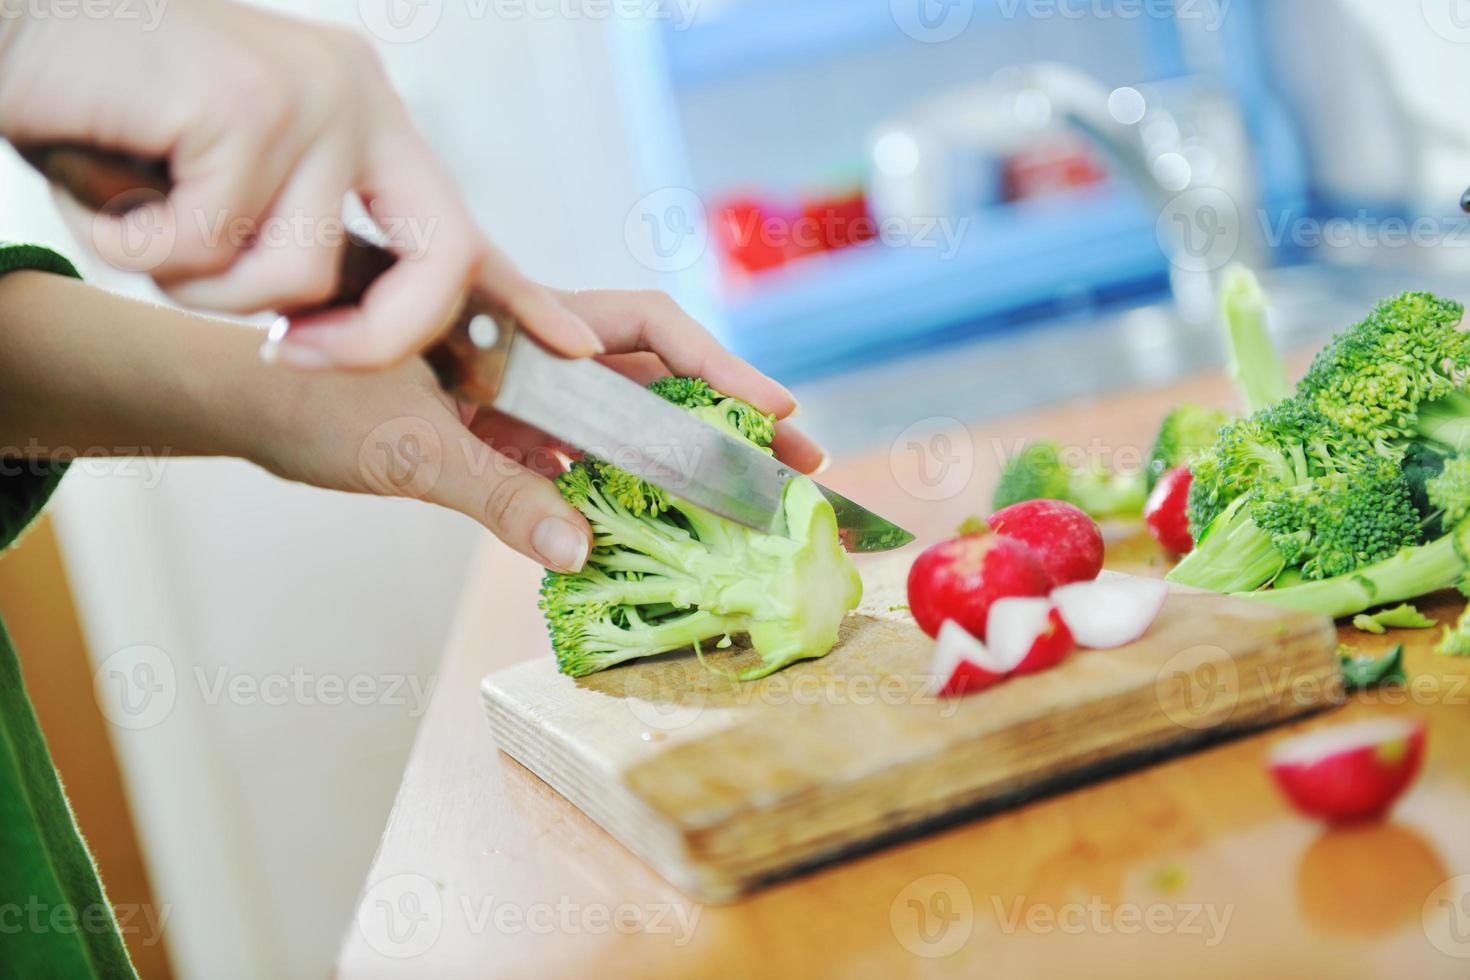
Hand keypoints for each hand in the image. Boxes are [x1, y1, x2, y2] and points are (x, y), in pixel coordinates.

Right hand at [0, 0, 600, 368]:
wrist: (14, 35)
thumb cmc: (115, 121)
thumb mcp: (231, 190)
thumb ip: (298, 241)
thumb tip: (326, 328)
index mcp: (367, 123)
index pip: (462, 226)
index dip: (521, 294)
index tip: (576, 346)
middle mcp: (358, 99)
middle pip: (438, 260)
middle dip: (367, 341)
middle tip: (285, 353)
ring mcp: (311, 94)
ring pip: (296, 274)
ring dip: (200, 275)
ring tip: (143, 206)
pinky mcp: (247, 99)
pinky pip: (210, 245)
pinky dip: (139, 240)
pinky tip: (110, 178)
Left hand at [263, 289, 825, 569]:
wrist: (242, 396)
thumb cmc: (309, 394)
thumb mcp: (405, 448)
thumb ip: (496, 494)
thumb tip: (580, 550)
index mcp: (519, 322)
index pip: (643, 329)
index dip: (717, 366)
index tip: (776, 409)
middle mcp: (532, 353)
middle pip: (653, 376)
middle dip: (726, 416)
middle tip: (796, 462)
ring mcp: (519, 396)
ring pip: (621, 423)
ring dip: (680, 458)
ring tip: (744, 501)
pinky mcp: (497, 433)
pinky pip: (573, 462)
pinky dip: (614, 492)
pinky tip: (653, 529)